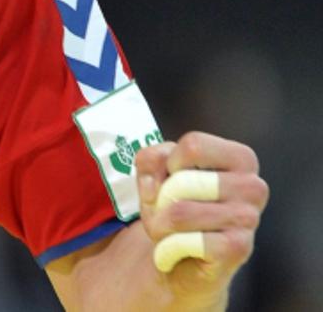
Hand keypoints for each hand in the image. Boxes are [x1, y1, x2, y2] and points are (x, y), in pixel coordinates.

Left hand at [135, 132, 268, 303]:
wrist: (185, 259)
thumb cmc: (175, 206)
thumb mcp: (157, 173)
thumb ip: (151, 158)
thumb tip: (157, 177)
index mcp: (240, 158)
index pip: (193, 145)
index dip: (168, 162)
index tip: (171, 177)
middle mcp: (253, 186)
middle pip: (182, 181)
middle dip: (160, 199)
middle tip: (165, 212)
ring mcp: (249, 218)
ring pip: (180, 212)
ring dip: (160, 225)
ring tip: (168, 231)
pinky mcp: (238, 248)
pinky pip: (184, 241)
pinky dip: (166, 248)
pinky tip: (175, 251)